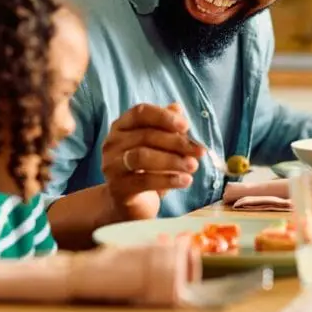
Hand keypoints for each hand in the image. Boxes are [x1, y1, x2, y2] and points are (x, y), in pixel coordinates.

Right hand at [101, 103, 204, 219]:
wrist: (130, 204)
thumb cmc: (147, 168)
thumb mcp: (159, 146)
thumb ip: (167, 127)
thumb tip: (177, 108)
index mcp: (122, 126)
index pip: (140, 113)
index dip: (164, 117)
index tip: (186, 126)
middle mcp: (112, 143)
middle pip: (145, 136)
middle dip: (176, 142)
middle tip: (199, 151)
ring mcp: (112, 165)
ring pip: (142, 156)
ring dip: (172, 160)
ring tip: (193, 166)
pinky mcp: (117, 188)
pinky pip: (144, 181)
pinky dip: (168, 180)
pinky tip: (186, 181)